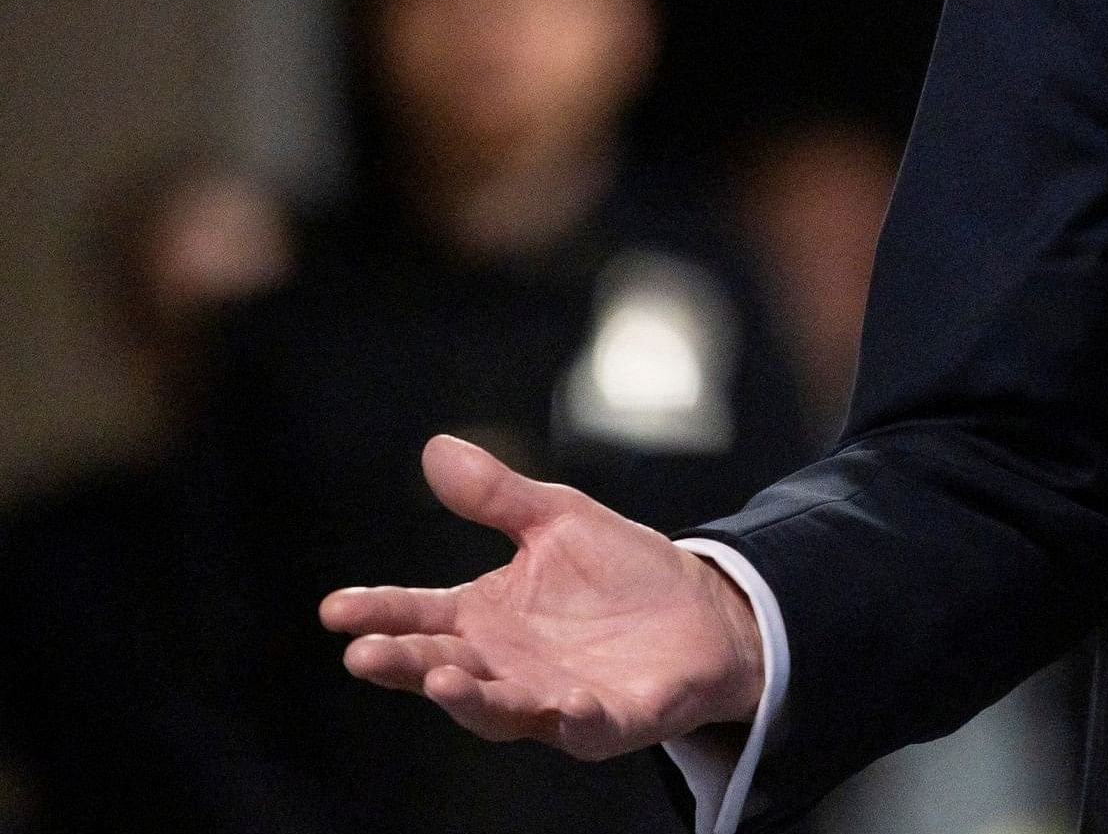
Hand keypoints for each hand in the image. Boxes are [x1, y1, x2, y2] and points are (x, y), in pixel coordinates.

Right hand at [319, 434, 765, 759]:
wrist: (703, 612)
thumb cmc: (619, 573)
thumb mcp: (558, 519)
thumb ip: (497, 496)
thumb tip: (437, 448)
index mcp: (484, 617)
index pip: (419, 615)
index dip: (379, 612)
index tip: (336, 607)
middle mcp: (506, 666)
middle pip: (443, 667)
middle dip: (404, 663)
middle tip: (365, 653)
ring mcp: (553, 698)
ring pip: (500, 708)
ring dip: (469, 699)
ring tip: (440, 679)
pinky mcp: (609, 720)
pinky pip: (585, 726)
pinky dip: (570, 719)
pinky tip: (560, 704)